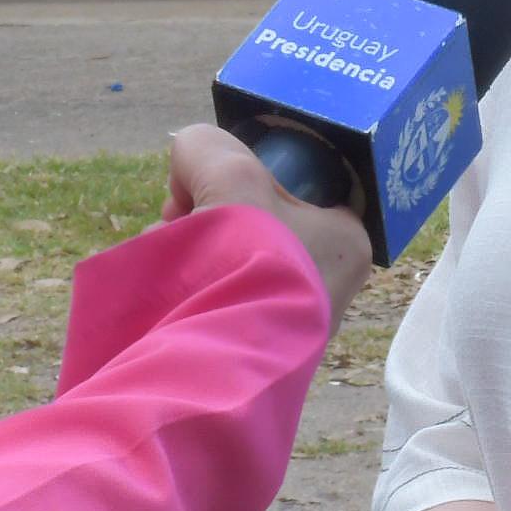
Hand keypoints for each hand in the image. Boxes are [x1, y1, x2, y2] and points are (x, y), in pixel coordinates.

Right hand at [161, 124, 371, 329]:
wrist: (219, 362)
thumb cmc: (247, 261)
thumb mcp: (228, 175)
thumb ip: (206, 148)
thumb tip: (188, 161)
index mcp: (346, 240)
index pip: (298, 186)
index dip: (250, 177)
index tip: (213, 187)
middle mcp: (329, 284)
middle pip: (257, 221)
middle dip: (209, 216)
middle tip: (180, 221)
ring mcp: (289, 320)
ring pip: (231, 260)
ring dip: (191, 251)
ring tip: (166, 259)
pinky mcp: (252, 348)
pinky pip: (218, 298)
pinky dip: (188, 288)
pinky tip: (164, 290)